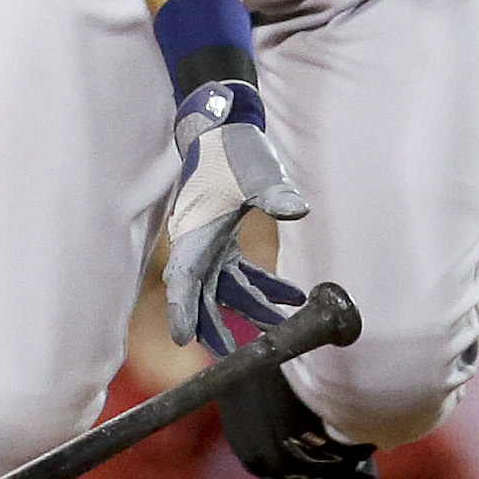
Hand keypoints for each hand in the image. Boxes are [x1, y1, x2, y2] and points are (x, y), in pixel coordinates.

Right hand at [162, 80, 307, 356]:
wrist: (225, 126)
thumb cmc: (234, 148)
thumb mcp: (256, 169)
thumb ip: (275, 193)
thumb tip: (296, 210)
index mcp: (196, 229)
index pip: (182, 279)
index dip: (181, 309)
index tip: (182, 339)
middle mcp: (197, 240)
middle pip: (200, 292)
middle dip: (213, 323)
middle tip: (232, 351)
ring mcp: (209, 240)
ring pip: (223, 286)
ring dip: (249, 306)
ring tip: (282, 324)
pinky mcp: (223, 236)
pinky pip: (239, 271)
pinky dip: (261, 285)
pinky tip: (291, 296)